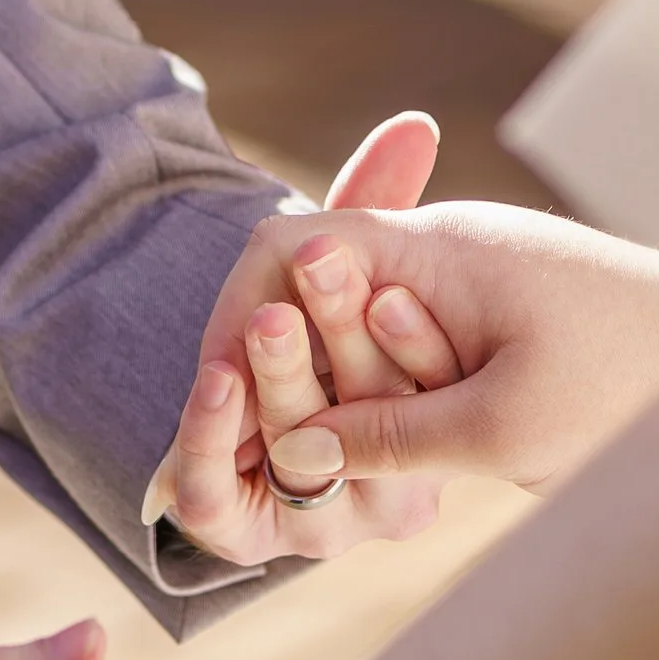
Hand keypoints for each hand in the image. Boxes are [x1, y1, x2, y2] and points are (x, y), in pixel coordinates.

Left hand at [146, 110, 465, 565]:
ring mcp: (319, 524)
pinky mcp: (243, 536)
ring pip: (301, 450)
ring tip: (269, 314)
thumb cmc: (318, 342)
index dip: (414, 335)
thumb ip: (375, 207)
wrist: (228, 433)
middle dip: (346, 332)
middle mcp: (395, 494)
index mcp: (445, 432)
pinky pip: (222, 495)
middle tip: (321, 262)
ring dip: (286, 377)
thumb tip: (413, 123)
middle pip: (373, 415)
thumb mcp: (351, 270)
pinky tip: (215, 375)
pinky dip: (213, 433)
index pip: (438, 387)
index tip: (386, 278)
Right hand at [226, 203, 658, 503]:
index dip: (233, 318)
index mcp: (435, 248)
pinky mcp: (500, 333)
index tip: (215, 400)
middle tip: (252, 458)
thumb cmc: (643, 382)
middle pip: (310, 292)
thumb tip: (292, 456)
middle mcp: (445, 254)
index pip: (287, 245)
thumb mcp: (503, 426)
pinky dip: (386, 410)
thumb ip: (387, 438)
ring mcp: (473, 289)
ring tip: (317, 476)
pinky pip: (409, 363)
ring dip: (334, 400)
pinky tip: (392, 475)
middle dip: (275, 373)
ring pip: (356, 335)